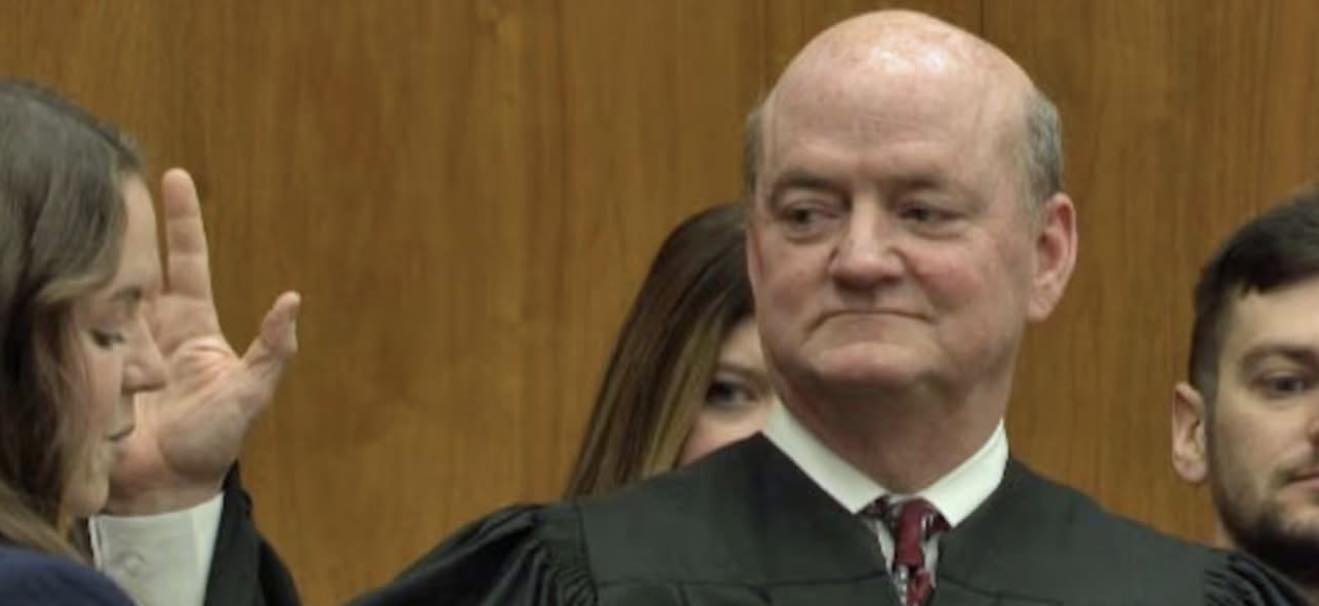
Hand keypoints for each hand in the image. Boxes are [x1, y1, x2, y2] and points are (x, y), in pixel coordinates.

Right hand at [106, 168, 300, 514]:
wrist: (166, 490)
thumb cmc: (214, 442)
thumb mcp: (250, 394)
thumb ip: (272, 350)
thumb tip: (292, 299)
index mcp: (192, 325)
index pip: (184, 261)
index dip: (181, 221)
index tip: (173, 176)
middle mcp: (151, 327)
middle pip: (134, 266)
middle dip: (122, 230)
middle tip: (107, 191)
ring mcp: (116, 345)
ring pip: (102, 295)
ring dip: (96, 278)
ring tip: (83, 253)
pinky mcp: (90, 368)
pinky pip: (80, 338)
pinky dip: (74, 323)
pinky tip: (59, 300)